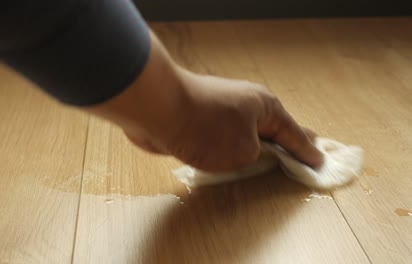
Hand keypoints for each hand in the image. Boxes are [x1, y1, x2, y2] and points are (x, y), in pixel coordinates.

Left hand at [124, 69, 322, 171]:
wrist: (160, 108)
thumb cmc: (207, 129)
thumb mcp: (244, 152)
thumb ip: (256, 156)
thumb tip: (250, 151)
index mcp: (266, 107)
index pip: (294, 134)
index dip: (308, 152)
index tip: (321, 162)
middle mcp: (248, 104)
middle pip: (275, 127)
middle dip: (290, 141)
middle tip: (306, 149)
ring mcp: (224, 108)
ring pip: (250, 131)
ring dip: (260, 144)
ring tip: (274, 155)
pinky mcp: (203, 116)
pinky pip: (228, 135)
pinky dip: (236, 146)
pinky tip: (237, 154)